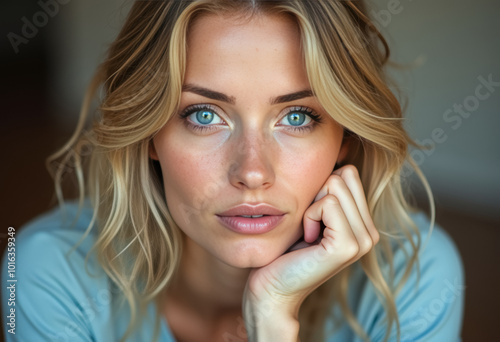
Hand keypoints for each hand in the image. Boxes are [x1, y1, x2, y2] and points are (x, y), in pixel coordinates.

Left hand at [242, 165, 379, 340]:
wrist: (272, 289)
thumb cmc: (284, 250)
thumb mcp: (311, 214)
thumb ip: (327, 190)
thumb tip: (337, 151)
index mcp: (364, 224)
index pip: (349, 172)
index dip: (320, 188)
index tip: (311, 218)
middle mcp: (370, 232)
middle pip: (344, 174)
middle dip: (317, 194)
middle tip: (309, 225)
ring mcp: (364, 240)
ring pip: (335, 185)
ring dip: (311, 206)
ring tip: (308, 234)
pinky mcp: (348, 246)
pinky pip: (326, 203)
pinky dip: (309, 216)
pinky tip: (307, 239)